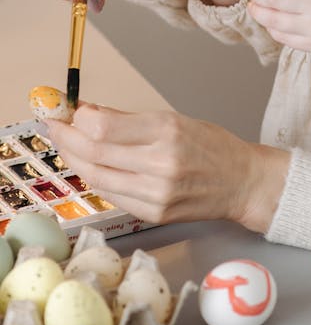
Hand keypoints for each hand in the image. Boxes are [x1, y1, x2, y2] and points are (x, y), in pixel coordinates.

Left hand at [46, 105, 289, 232]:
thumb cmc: (212, 146)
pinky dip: (96, 179)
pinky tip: (91, 167)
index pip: (103, 128)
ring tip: (67, 145)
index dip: (76, 120)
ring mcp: (156, 193)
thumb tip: (87, 113)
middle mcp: (160, 163)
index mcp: (167, 131)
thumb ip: (129, 121)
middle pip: (94, 153)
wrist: (242, 182)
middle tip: (54, 127)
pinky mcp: (153, 213)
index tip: (66, 111)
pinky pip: (112, 195)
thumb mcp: (175, 120)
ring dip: (75, 160)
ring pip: (97, 177)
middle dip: (66, 138)